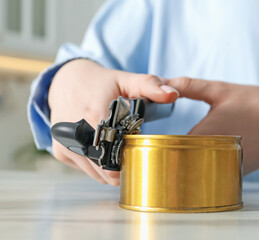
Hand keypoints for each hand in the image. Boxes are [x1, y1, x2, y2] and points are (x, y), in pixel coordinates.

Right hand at [49, 59, 178, 184]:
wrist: (65, 81)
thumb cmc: (100, 82)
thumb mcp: (127, 79)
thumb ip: (150, 86)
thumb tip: (173, 94)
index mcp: (93, 116)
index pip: (114, 156)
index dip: (129, 161)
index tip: (138, 155)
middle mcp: (75, 134)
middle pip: (106, 170)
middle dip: (121, 165)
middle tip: (130, 151)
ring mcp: (65, 145)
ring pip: (95, 174)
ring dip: (108, 167)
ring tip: (115, 147)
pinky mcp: (59, 151)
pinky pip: (85, 169)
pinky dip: (96, 164)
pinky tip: (101, 146)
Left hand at [168, 77, 258, 173]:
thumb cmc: (257, 104)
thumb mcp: (221, 90)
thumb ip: (191, 86)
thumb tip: (164, 81)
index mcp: (206, 135)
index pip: (171, 146)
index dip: (159, 141)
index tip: (149, 137)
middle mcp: (215, 157)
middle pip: (182, 161)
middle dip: (171, 152)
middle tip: (160, 143)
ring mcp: (226, 168)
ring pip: (198, 168)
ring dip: (188, 159)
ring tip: (179, 150)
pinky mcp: (236, 173)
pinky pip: (214, 171)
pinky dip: (206, 163)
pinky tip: (205, 152)